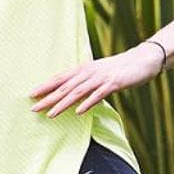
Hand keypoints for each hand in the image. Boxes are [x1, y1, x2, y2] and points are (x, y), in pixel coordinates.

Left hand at [30, 42, 164, 117]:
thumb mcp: (98, 73)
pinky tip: (79, 112)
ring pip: (78, 92)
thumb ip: (84, 82)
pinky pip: (99, 94)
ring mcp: (101, 78)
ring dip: (63, 103)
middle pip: (65, 87)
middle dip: (48, 98)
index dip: (45, 87)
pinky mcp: (114, 83)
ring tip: (50, 114)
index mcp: (83, 69)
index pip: (60, 78)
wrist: (142, 59)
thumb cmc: (119, 69)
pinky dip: (88, 103)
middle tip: (33, 108)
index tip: (30, 95)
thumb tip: (70, 93)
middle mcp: (89, 72)